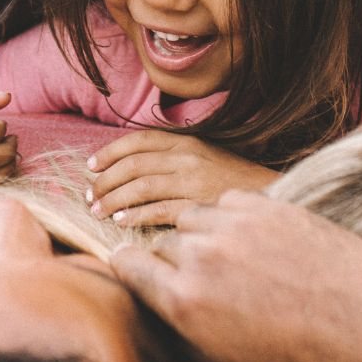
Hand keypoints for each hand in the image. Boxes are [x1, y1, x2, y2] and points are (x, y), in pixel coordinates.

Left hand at [88, 130, 277, 225]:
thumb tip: (133, 169)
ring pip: (140, 187)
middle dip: (106, 180)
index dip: (111, 152)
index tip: (92, 165)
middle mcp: (187, 158)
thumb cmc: (235, 183)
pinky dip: (135, 215)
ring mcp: (192, 182)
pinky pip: (157, 210)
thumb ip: (174, 158)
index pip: (139, 140)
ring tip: (98, 211)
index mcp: (187, 142)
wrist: (272, 197)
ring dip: (113, 199)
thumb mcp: (206, 157)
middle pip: (133, 165)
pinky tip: (122, 221)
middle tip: (90, 195)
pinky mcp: (197, 206)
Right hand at [111, 190, 361, 361]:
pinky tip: (256, 240)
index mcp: (182, 303)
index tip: (140, 272)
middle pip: (163, 243)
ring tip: (231, 257)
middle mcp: (202, 257)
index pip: (127, 266)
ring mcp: (238, 226)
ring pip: (195, 216)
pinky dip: (235, 217)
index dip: (130, 270)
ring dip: (203, 234)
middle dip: (174, 261)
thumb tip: (179, 322)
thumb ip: (192, 341)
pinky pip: (230, 201)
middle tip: (202, 279)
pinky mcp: (272, 207)